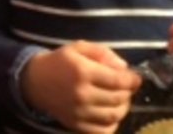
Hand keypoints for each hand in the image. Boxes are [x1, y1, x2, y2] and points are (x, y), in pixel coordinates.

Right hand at [21, 41, 141, 133]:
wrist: (35, 82)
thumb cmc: (60, 61)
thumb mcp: (79, 47)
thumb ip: (103, 53)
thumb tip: (124, 68)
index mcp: (83, 72)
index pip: (118, 80)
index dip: (132, 80)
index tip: (136, 78)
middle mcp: (82, 94)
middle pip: (118, 98)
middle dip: (128, 92)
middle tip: (126, 87)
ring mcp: (79, 113)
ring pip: (113, 116)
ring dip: (123, 108)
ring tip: (120, 100)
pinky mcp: (76, 125)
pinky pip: (103, 131)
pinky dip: (112, 124)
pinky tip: (110, 114)